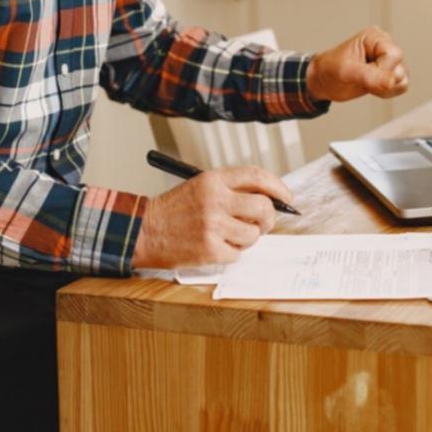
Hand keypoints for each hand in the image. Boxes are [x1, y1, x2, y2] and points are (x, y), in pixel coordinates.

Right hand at [131, 166, 292, 268]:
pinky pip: (238, 254)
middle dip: (268, 219)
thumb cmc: (175, 210)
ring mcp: (213, 226)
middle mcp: (215, 200)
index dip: (278, 187)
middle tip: (261, 224)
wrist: (145, 230)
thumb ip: (232, 189)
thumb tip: (270, 200)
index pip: (257, 177)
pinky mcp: (210, 249)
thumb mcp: (201, 186)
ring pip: (253, 235)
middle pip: (263, 208)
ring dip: (247, 238)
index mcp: (213, 179)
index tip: (287, 198)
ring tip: (229, 235)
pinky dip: (231, 253)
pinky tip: (215, 246)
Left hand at [306, 26, 408, 102]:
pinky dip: (386, 92)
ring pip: (403, 79)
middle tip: (361, 79)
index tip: (363, 74)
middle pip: (400, 69)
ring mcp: (388, 61)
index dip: (381, 70)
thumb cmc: (330, 69)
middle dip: (382, 81)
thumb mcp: (346, 71)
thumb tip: (392, 81)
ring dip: (384, 88)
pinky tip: (370, 87)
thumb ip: (370, 76)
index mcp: (375, 37)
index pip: (394, 55)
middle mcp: (384, 46)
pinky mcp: (389, 74)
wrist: (323, 80)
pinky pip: (400, 87)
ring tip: (364, 83)